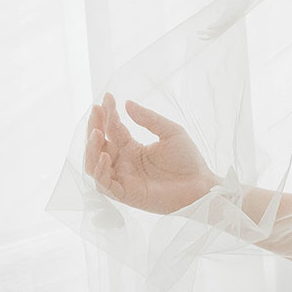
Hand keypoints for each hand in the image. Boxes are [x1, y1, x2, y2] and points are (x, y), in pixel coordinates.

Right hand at [86, 92, 217, 214]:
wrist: (200, 185)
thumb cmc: (188, 160)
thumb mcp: (171, 132)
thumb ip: (149, 119)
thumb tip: (128, 103)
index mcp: (132, 148)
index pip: (113, 129)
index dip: (108, 114)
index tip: (107, 97)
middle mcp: (124, 163)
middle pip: (99, 145)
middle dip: (94, 127)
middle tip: (97, 112)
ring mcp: (123, 179)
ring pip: (94, 165)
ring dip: (91, 150)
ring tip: (97, 133)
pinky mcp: (126, 194)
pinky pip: (104, 185)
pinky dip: (100, 171)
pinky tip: (104, 157)